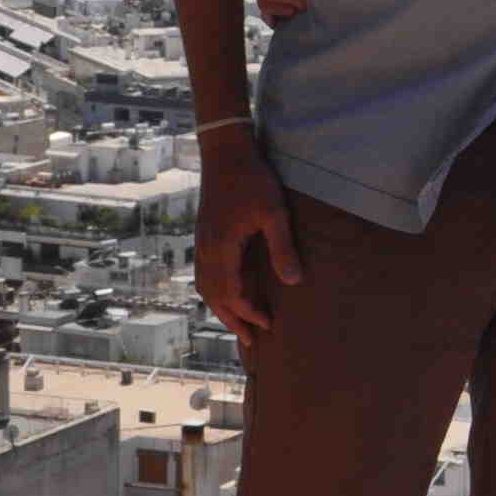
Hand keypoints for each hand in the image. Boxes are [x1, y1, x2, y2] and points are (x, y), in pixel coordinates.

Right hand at [193, 132, 304, 340]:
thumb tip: (293, 282)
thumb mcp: (274, 212)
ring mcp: (202, 242)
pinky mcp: (205, 235)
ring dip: (222, 308)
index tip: (268, 326)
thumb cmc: (253, 179)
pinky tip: (228, 292)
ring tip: (239, 324)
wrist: (225, 152)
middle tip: (251, 343)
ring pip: (206, 286)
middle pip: (214, 296)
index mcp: (221, 248)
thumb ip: (282, 247)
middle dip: (232, 321)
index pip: (232, 294)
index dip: (249, 314)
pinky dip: (216, 290)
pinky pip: (205, 273)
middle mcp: (206, 249)